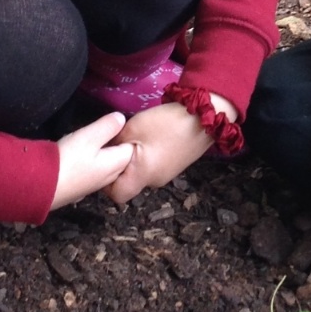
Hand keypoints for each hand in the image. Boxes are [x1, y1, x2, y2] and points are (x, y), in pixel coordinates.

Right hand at [52, 111, 133, 208]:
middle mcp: (111, 177)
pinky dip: (91, 161)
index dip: (126, 134)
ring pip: (107, 163)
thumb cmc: (68, 160)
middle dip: (115, 143)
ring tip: (88, 139)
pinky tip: (79, 154)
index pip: (132, 147)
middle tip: (101, 130)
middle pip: (121, 156)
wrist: (41, 186)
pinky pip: (94, 170)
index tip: (113, 125)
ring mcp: (97, 184)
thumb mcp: (89, 136)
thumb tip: (122, 118)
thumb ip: (108, 126)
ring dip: (102, 152)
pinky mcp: (83, 187)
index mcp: (118, 164)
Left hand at [105, 95, 235, 205]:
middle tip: (118, 145)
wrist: (205, 116)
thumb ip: (116, 142)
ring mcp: (167, 174)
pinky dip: (147, 156)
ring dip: (135, 160)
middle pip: (129, 183)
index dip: (106, 182)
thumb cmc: (167, 123)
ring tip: (137, 138)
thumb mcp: (134, 127)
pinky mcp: (175, 165)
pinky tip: (151, 138)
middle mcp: (155, 181)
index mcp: (143, 176)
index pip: (116, 195)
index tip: (104, 162)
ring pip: (141, 173)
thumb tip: (107, 149)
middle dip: (121, 167)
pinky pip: (153, 166)